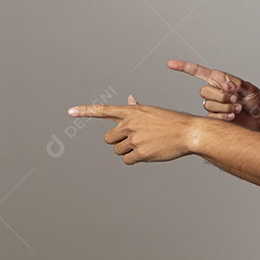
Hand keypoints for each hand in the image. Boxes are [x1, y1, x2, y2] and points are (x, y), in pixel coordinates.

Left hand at [67, 95, 198, 164]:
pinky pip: (127, 160)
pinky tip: (149, 153)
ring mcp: (134, 138)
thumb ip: (135, 108)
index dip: (85, 111)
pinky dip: (135, 159)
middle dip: (118, 141)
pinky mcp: (140, 152)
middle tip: (135, 140)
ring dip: (129, 151)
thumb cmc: (174, 121)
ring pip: (118, 150)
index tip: (70, 111)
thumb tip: (128, 99)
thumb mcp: (153, 111)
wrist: (190, 132)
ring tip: (147, 145)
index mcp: (132, 111)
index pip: (104, 110)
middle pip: (108, 138)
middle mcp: (130, 124)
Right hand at [167, 59, 259, 128]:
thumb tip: (225, 84)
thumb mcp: (248, 88)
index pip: (198, 72)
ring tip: (238, 107)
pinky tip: (233, 116)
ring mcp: (213, 106)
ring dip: (226, 106)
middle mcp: (214, 92)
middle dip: (221, 95)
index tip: (170, 64)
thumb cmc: (256, 100)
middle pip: (203, 91)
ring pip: (208, 105)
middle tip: (236, 97)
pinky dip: (224, 117)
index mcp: (219, 80)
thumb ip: (236, 84)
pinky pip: (212, 117)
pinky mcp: (214, 119)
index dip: (184, 67)